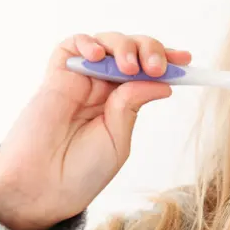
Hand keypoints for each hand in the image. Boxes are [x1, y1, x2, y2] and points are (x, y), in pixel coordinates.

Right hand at [0, 32, 189, 229]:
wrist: (43, 187)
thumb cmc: (80, 172)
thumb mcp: (118, 140)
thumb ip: (132, 107)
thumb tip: (161, 83)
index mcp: (122, 102)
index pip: (147, 72)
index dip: (166, 61)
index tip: (186, 59)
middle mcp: (102, 87)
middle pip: (131, 51)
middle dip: (149, 50)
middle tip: (158, 66)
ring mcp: (79, 80)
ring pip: (106, 43)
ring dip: (123, 47)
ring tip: (129, 67)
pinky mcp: (55, 77)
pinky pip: (70, 46)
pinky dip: (87, 41)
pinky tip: (96, 54)